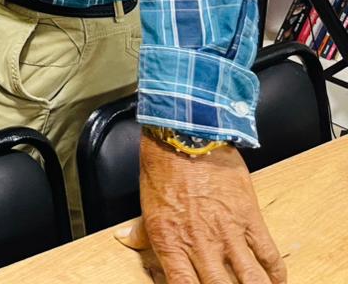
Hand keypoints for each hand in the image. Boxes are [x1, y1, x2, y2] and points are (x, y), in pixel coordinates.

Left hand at [115, 133, 285, 283]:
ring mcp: (228, 233)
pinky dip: (276, 276)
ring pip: (251, 281)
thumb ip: (142, 230)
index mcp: (169, 241)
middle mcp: (200, 243)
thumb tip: (127, 240)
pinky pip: (269, 256)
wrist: (188, 135)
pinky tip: (275, 283)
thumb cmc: (164, 165)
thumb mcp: (147, 202)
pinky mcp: (250, 219)